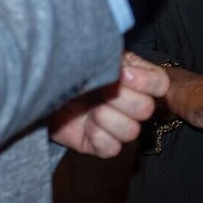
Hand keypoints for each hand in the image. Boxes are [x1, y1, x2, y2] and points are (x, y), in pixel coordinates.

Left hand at [49, 52, 169, 156]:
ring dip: (107, 118)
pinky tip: (85, 125)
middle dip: (120, 99)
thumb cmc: (70, 67)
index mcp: (135, 78)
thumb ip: (113, 55)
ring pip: (132, 131)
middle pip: (147, 109)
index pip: (160, 84)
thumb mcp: (93, 54)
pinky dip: (97, 136)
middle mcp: (132, 103)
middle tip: (100, 90)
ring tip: (90, 109)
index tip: (122, 74)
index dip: (145, 82)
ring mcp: (118, 126)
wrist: (42, 89)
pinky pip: (112, 149)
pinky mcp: (101, 145)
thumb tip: (123, 65)